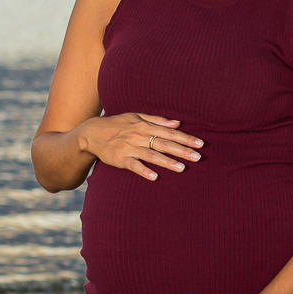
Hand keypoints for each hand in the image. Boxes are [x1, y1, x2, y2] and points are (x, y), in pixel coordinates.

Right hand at [76, 112, 202, 180]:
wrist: (92, 133)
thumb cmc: (118, 124)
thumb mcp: (136, 116)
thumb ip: (157, 120)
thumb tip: (177, 123)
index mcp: (145, 125)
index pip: (170, 132)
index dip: (186, 138)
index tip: (200, 144)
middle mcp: (139, 136)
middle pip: (164, 143)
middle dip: (182, 150)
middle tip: (198, 157)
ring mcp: (130, 148)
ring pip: (152, 155)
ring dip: (167, 161)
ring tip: (182, 168)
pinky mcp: (120, 159)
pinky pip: (134, 165)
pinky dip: (144, 170)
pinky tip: (155, 177)